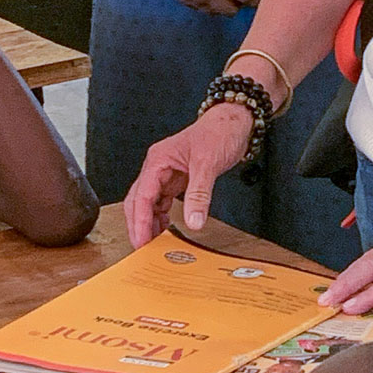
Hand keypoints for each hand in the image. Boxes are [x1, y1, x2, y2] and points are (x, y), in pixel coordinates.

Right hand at [124, 103, 253, 246]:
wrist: (234, 123)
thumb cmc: (219, 132)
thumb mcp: (208, 164)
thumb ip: (199, 194)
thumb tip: (193, 221)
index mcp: (158, 159)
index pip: (141, 195)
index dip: (139, 220)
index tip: (141, 241)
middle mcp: (158, 167)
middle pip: (138, 200)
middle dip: (138, 225)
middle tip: (142, 249)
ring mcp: (166, 174)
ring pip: (149, 203)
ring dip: (148, 223)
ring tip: (152, 245)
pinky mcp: (177, 180)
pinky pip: (163, 202)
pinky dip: (161, 218)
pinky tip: (164, 231)